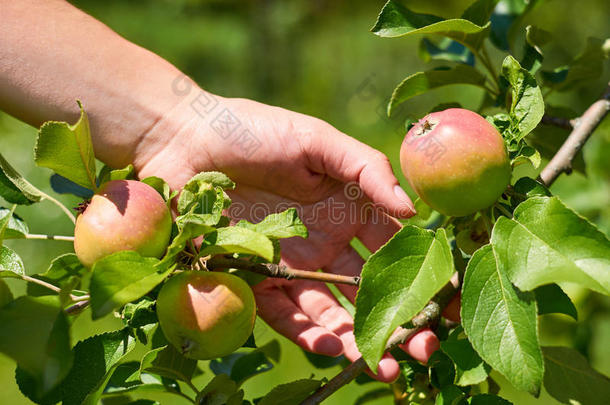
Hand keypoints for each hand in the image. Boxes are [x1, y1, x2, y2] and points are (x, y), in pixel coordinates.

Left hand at [135, 92, 440, 381]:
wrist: (184, 139)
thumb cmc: (253, 130)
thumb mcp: (317, 141)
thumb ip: (365, 169)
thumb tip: (412, 210)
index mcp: (347, 209)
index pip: (395, 247)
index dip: (424, 272)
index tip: (450, 299)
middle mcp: (325, 244)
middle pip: (369, 291)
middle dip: (398, 320)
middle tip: (425, 348)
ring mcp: (291, 266)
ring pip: (331, 312)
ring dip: (358, 340)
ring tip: (385, 364)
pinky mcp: (253, 281)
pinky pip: (285, 315)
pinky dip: (309, 332)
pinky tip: (333, 343)